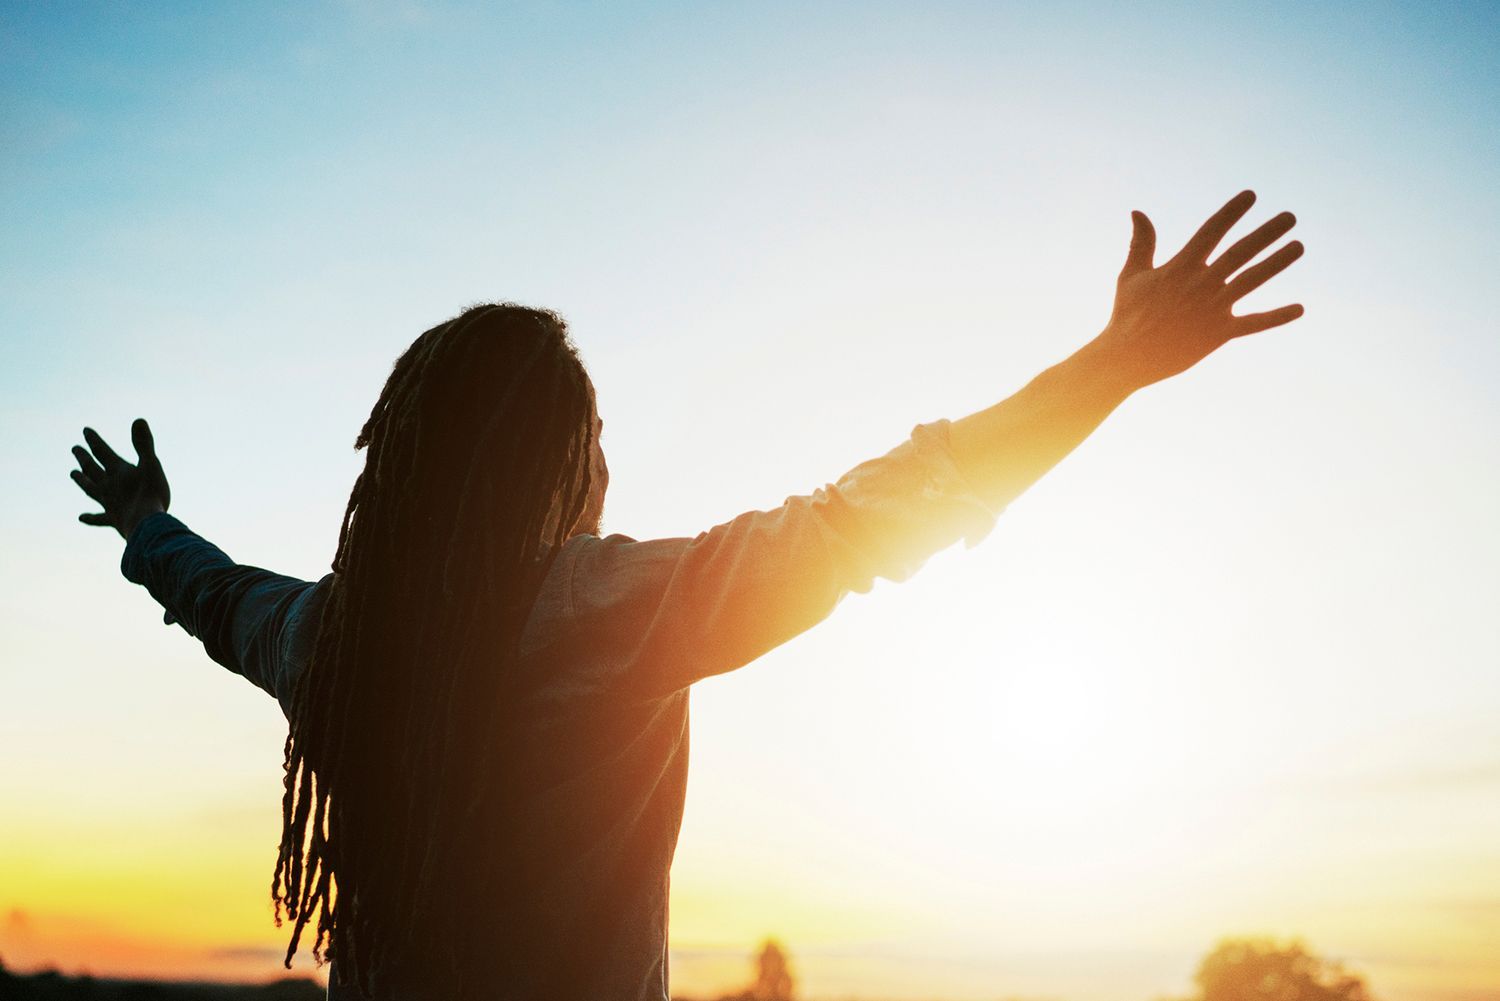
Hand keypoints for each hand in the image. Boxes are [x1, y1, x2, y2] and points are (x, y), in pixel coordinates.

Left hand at [71, 418, 171, 540]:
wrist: (146, 524)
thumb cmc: (151, 494)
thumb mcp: (152, 465)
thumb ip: (144, 444)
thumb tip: (138, 420)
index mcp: (118, 471)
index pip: (102, 452)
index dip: (94, 440)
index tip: (85, 431)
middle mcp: (109, 485)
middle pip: (92, 469)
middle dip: (84, 457)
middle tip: (74, 449)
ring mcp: (109, 503)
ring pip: (91, 489)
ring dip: (81, 480)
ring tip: (72, 474)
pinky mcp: (114, 520)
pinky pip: (98, 518)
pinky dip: (90, 518)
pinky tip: (81, 517)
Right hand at [1093, 189, 1303, 389]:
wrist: (1128, 357)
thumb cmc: (1127, 315)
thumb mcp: (1131, 275)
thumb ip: (1141, 243)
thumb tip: (1137, 211)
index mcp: (1180, 267)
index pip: (1212, 232)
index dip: (1231, 212)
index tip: (1251, 196)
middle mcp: (1201, 284)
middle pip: (1241, 252)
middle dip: (1267, 233)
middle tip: (1290, 217)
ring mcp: (1213, 309)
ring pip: (1252, 279)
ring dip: (1277, 262)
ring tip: (1298, 246)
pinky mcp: (1219, 334)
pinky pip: (1253, 324)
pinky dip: (1276, 317)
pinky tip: (1299, 309)